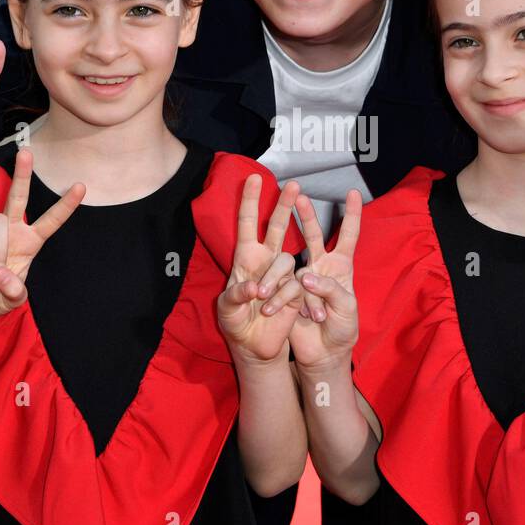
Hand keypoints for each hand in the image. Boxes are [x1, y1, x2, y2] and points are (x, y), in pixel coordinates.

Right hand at [0, 147, 83, 322]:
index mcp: (28, 242)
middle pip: (17, 197)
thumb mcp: (12, 301)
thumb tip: (4, 276)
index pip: (50, 221)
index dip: (66, 205)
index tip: (82, 186)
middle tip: (26, 151)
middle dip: (22, 175)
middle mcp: (10, 232)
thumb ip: (15, 292)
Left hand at [216, 175, 305, 363]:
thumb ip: (236, 296)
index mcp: (244, 258)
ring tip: (262, 300)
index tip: (254, 178)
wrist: (254, 346)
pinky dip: (283, 298)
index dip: (249, 201)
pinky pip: (295, 285)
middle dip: (284, 206)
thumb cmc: (236, 324)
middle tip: (295, 186)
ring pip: (286, 259)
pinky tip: (272, 312)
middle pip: (276, 227)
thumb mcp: (227, 311)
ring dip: (273, 279)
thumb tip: (255, 288)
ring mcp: (282, 274)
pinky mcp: (297, 290)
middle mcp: (265, 260)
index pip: (246, 224)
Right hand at [287, 190, 361, 371]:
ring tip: (311, 313)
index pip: (348, 236)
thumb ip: (330, 290)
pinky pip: (281, 287)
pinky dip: (285, 300)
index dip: (351, 215)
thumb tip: (305, 277)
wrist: (323, 353)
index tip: (352, 193)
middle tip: (298, 195)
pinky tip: (290, 314)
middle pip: (313, 235)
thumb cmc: (343, 329)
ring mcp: (301, 277)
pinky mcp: (285, 291)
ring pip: (291, 263)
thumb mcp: (346, 309)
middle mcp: (320, 266)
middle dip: (306, 215)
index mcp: (340, 267)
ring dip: (293, 283)